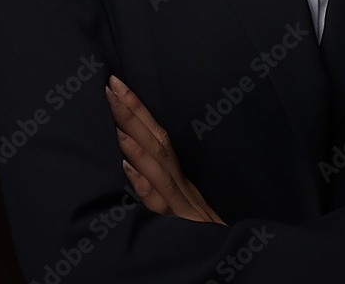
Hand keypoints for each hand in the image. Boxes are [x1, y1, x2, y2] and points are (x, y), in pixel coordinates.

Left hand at [105, 73, 226, 224]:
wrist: (234, 259)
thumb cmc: (205, 236)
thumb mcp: (186, 207)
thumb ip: (164, 187)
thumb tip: (132, 166)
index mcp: (180, 179)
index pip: (158, 137)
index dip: (138, 111)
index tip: (118, 86)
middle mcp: (182, 185)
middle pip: (158, 142)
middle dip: (133, 113)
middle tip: (111, 84)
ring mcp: (182, 205)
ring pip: (160, 167)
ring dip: (137, 142)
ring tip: (117, 121)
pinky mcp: (182, 226)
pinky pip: (161, 205)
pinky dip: (146, 185)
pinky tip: (129, 169)